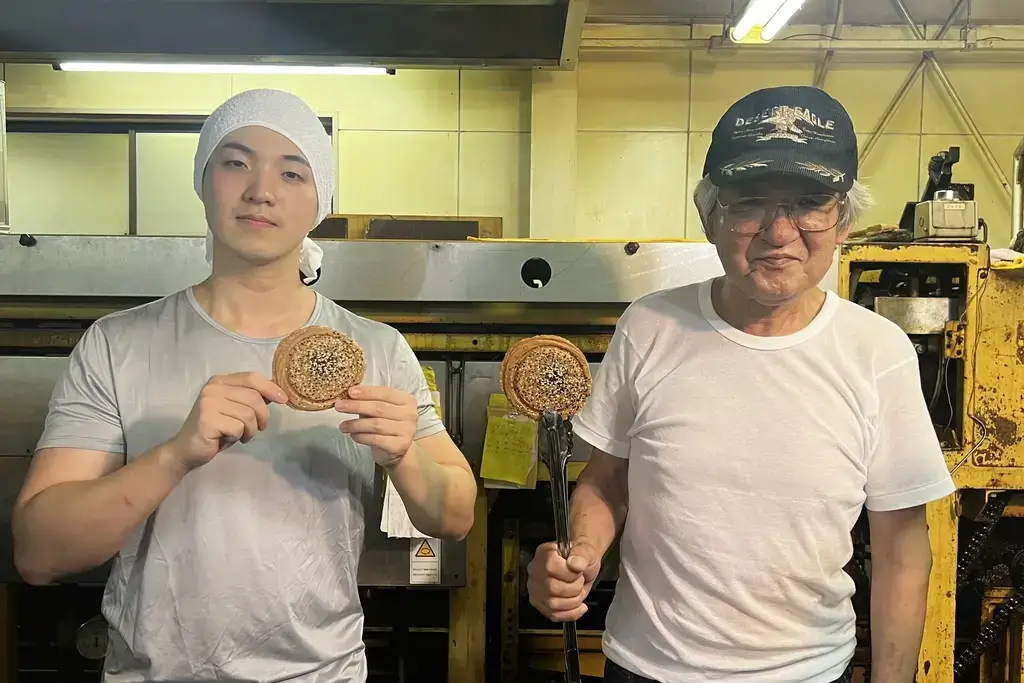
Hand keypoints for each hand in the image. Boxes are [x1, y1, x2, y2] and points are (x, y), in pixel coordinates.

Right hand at [167, 372, 287, 469]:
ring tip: (242, 435)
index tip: (283, 399)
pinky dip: (239, 436)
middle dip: (263, 416)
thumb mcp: (236, 409)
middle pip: (254, 397)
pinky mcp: (208, 420)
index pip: (252, 377)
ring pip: (248, 414)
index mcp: (220, 381)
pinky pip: (238, 427)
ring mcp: (208, 403)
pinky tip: (229, 439)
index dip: (271, 388)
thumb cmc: (217, 429)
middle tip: (258, 428)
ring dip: (251, 430)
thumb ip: (252, 398)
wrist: (188, 449)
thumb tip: (278, 392)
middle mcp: (213, 388)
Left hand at [336, 385, 417, 466]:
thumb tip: (348, 396)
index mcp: (407, 400)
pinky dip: (362, 437)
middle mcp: (410, 414)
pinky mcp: (400, 445)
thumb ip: (369, 401)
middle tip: (339, 406)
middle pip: (380, 408)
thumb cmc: (386, 424)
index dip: (367, 392)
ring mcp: (407, 430)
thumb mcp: (380, 409)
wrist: (397, 450)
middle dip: (357, 406)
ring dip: (356, 424)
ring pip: (376, 425)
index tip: (350, 392)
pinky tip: (353, 435)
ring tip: (343, 426)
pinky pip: (376, 439)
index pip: (385, 392)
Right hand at [527, 540, 600, 621]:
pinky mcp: (540, 604)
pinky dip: (571, 613)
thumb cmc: (581, 557)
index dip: (570, 573)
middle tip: (579, 581)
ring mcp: (535, 589)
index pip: (551, 567)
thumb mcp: (586, 550)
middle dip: (574, 588)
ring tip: (578, 591)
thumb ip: (582, 554)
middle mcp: (535, 571)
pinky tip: (579, 606)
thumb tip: (575, 564)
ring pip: (553, 604)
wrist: (581, 566)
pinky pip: (554, 615)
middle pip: (552, 588)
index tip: (578, 570)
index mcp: (544, 553)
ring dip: (574, 601)